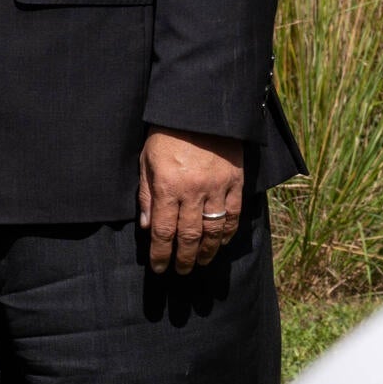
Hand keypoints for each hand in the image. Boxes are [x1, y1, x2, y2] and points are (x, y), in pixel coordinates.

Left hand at [140, 127, 246, 273]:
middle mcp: (194, 191)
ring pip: (214, 229)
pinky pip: (234, 213)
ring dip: (208, 251)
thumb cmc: (166, 135)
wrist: (200, 112)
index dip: (161, 254)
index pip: (164, 231)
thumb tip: (148, 228)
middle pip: (190, 235)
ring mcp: (218, 187)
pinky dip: (228, 231)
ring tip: (202, 263)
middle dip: (185, 258)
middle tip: (181, 271)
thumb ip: (147, 196)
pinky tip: (222, 242)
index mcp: (168, 187)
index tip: (160, 268)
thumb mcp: (146, 161)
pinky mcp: (236, 181)